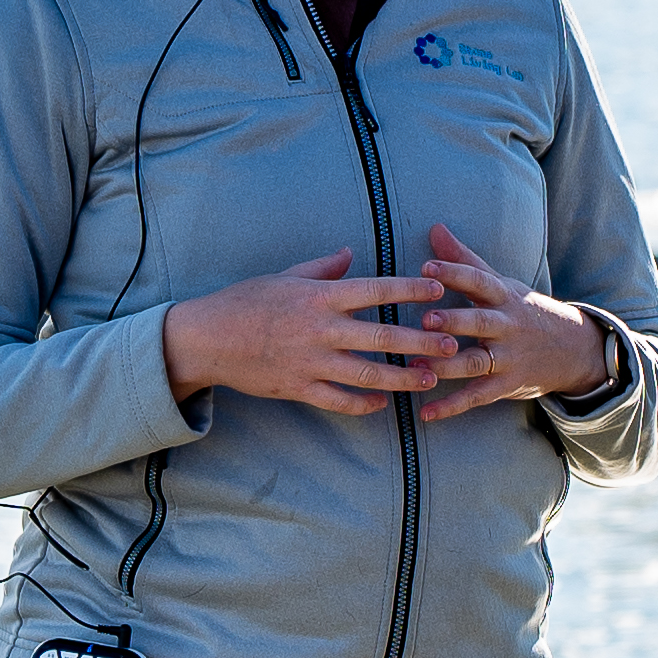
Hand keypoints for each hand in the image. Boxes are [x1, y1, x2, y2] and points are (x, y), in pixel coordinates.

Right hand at [163, 249, 455, 417]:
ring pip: (367, 375)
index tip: (438, 290)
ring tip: (430, 380)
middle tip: (452, 345)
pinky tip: (383, 404)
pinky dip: (363, 404)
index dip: (409, 290)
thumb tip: (350, 253)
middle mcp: (320, 330)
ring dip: (402, 378)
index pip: (375, 290)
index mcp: (319, 296)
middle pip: (381, 337)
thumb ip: (321, 268)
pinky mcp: (298, 388)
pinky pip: (338, 401)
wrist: (206, 339)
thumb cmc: (244, 301)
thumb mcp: (283, 276)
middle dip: (420, 342)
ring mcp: (310, 362)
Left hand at [405, 227, 612, 426]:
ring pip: (476, 362)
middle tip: (426, 320)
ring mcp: (508, 357)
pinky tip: (426, 413)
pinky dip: (452, 406)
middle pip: (480, 323)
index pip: (480, 281)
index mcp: (504, 297)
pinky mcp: (507, 385)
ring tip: (416, 368)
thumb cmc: (523, 310)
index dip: (455, 273)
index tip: (427, 267)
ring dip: (446, 366)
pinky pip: (478, 396)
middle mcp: (507, 326)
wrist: (574, 349)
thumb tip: (435, 228)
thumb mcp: (502, 283)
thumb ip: (465, 260)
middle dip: (454, 321)